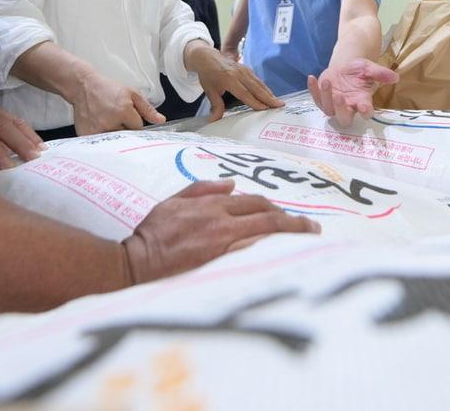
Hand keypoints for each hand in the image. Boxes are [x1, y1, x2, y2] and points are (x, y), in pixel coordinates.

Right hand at [71, 70, 163, 134]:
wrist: (83, 87)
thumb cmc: (107, 89)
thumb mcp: (131, 93)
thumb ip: (147, 109)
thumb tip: (161, 120)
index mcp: (124, 111)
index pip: (138, 128)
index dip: (135, 123)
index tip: (129, 117)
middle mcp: (111, 122)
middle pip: (127, 137)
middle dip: (126, 130)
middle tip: (117, 119)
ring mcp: (98, 130)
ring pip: (115, 142)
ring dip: (115, 136)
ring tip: (108, 122)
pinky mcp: (87, 135)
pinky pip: (101, 144)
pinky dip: (102, 139)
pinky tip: (100, 127)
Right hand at [120, 181, 319, 283]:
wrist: (137, 261)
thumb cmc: (153, 232)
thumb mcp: (175, 200)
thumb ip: (203, 189)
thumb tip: (230, 185)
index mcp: (211, 205)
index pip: (253, 202)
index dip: (274, 207)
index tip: (289, 215)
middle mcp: (221, 222)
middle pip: (267, 217)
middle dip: (293, 222)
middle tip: (312, 229)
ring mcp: (222, 245)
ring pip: (266, 235)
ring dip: (289, 236)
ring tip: (307, 241)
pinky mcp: (220, 264)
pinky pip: (254, 256)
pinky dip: (271, 253)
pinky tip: (285, 256)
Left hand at [185, 42, 278, 121]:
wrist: (207, 57)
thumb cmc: (208, 75)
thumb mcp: (209, 90)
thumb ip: (215, 105)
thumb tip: (214, 120)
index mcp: (229, 79)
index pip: (245, 93)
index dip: (255, 102)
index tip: (265, 109)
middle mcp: (239, 74)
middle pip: (256, 88)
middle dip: (269, 98)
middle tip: (280, 106)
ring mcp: (244, 70)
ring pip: (259, 83)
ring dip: (269, 93)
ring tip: (278, 102)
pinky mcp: (246, 69)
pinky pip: (257, 79)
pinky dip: (265, 88)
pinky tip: (270, 94)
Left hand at [307, 58, 399, 127]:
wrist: (345, 66)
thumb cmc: (359, 70)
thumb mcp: (369, 68)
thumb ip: (380, 73)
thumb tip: (395, 77)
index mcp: (362, 101)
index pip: (366, 112)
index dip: (365, 111)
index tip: (364, 106)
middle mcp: (348, 107)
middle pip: (344, 119)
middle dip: (341, 110)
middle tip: (339, 97)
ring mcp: (334, 105)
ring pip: (328, 109)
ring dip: (326, 97)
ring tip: (328, 81)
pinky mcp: (322, 98)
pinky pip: (316, 98)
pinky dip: (312, 89)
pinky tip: (311, 77)